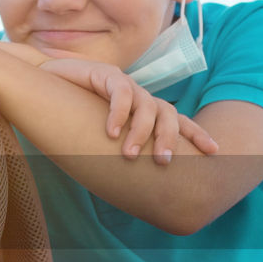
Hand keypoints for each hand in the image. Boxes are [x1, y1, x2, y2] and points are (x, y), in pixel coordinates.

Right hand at [39, 58, 218, 162]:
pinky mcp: (107, 74)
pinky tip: (111, 132)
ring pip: (146, 106)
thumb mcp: (103, 136)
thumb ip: (120, 150)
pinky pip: (121, 93)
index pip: (178, 120)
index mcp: (145, 110)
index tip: (214, 151)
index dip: (196, 133)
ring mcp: (125, 84)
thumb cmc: (75, 115)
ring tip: (129, 154)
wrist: (48, 83)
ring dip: (140, 132)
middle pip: (168, 114)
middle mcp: (140, 96)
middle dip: (169, 139)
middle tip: (163, 162)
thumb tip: (134, 187)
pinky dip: (119, 114)